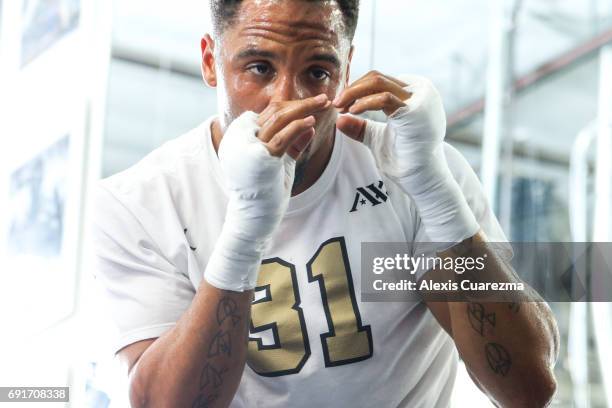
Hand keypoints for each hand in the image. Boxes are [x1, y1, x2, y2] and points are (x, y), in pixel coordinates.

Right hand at [205, 94, 329, 290]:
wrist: (253, 219)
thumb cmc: (264, 193)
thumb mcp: (278, 162)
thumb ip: (291, 143)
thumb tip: (308, 126)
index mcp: (240, 136)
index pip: (269, 112)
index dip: (293, 105)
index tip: (313, 104)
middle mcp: (240, 137)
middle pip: (274, 110)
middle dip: (301, 103)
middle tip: (324, 99)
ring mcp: (248, 147)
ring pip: (279, 118)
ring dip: (304, 108)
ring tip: (324, 104)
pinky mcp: (260, 158)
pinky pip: (282, 137)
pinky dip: (298, 127)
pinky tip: (312, 121)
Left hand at [335, 72, 478, 243]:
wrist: (421, 179)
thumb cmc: (404, 161)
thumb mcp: (377, 138)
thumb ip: (361, 128)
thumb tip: (339, 119)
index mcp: (413, 95)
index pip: (379, 80)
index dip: (356, 89)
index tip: (341, 104)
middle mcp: (420, 92)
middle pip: (377, 78)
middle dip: (352, 89)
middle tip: (335, 103)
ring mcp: (420, 99)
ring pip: (378, 82)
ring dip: (354, 93)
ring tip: (339, 107)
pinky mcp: (416, 110)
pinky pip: (384, 98)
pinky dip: (364, 102)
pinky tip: (352, 112)